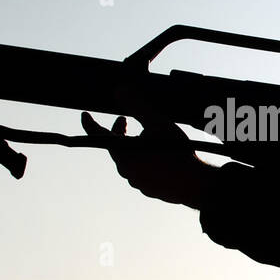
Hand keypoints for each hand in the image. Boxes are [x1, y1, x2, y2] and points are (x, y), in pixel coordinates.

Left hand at [80, 109, 215, 208]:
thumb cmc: (174, 151)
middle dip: (118, 130)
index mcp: (122, 152)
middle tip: (125, 119)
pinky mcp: (149, 189)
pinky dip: (144, 159)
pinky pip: (141, 171)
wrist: (194, 183)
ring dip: (133, 145)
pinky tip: (159, 154)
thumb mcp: (155, 121)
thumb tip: (119, 90)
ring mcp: (137, 182)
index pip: (97, 134)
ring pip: (129, 159)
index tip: (84, 115)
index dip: (90, 123)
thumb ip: (135, 104)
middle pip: (115, 146)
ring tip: (146, 135)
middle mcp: (125, 170)